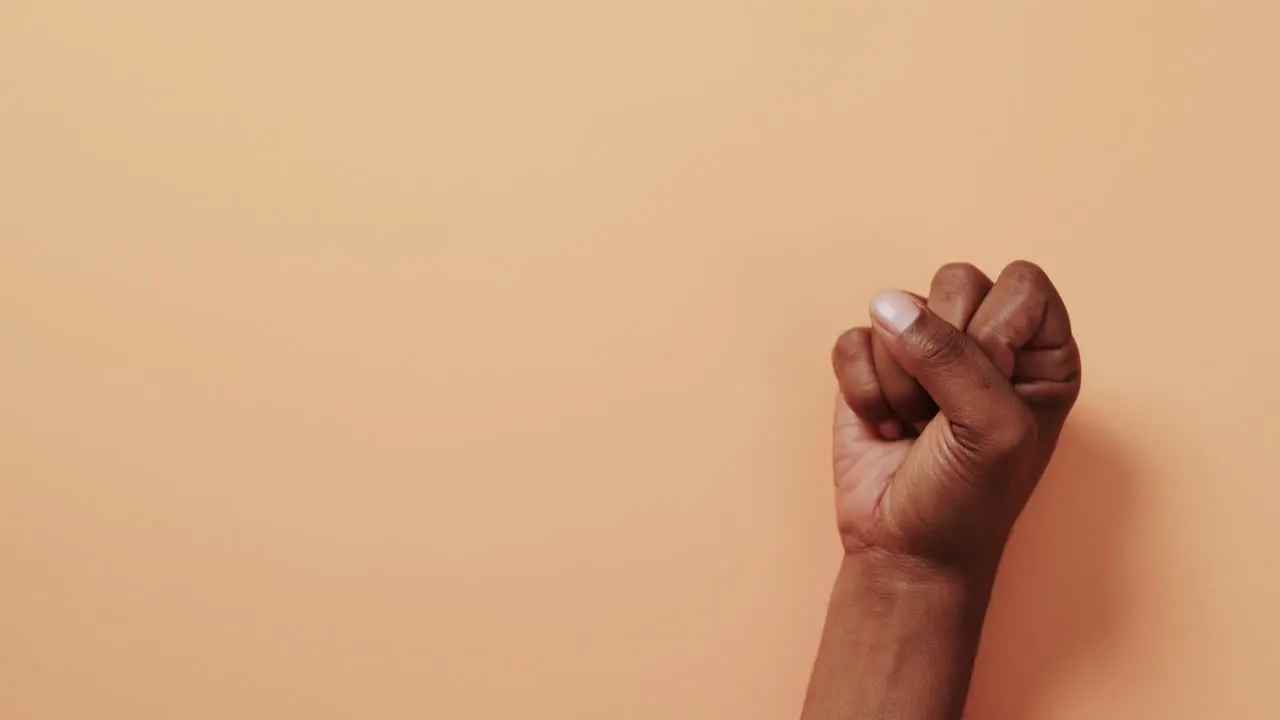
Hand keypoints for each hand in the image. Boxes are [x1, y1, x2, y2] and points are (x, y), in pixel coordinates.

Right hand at [830, 261, 1081, 574]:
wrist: (906, 552)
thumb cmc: (970, 500)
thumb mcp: (990, 428)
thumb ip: (951, 356)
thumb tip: (888, 304)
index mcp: (1042, 351)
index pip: (1023, 284)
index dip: (996, 328)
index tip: (991, 385)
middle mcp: (987, 340)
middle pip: (956, 281)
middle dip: (942, 353)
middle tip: (947, 413)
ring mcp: (924, 351)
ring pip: (898, 309)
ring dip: (900, 381)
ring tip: (917, 428)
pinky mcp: (871, 367)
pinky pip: (853, 341)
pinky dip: (862, 390)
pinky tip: (883, 428)